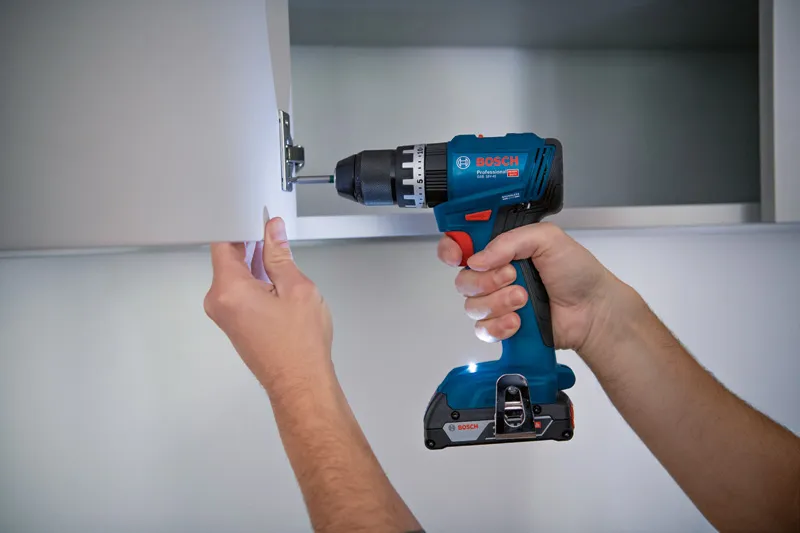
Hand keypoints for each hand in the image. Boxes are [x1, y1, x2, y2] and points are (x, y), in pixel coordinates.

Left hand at [204, 218, 332, 388]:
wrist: (300, 383)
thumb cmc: (300, 346)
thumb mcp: (297, 288)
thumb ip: (280, 255)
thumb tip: (273, 232)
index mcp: (229, 289)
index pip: (224, 242)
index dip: (241, 225)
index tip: (258, 219)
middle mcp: (219, 301)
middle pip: (228, 257)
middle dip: (251, 243)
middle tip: (274, 234)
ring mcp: (224, 314)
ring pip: (235, 274)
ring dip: (255, 262)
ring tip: (280, 258)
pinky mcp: (233, 322)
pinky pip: (238, 290)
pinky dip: (254, 279)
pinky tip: (275, 277)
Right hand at [438, 222, 627, 352]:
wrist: (593, 311)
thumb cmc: (577, 272)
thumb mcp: (547, 239)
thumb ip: (510, 240)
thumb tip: (478, 258)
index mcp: (502, 248)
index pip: (462, 244)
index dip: (452, 249)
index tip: (458, 255)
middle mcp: (495, 274)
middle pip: (463, 278)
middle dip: (486, 280)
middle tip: (513, 276)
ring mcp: (497, 301)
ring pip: (472, 306)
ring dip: (498, 303)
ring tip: (524, 300)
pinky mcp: (502, 326)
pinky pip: (483, 329)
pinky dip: (499, 326)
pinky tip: (518, 322)